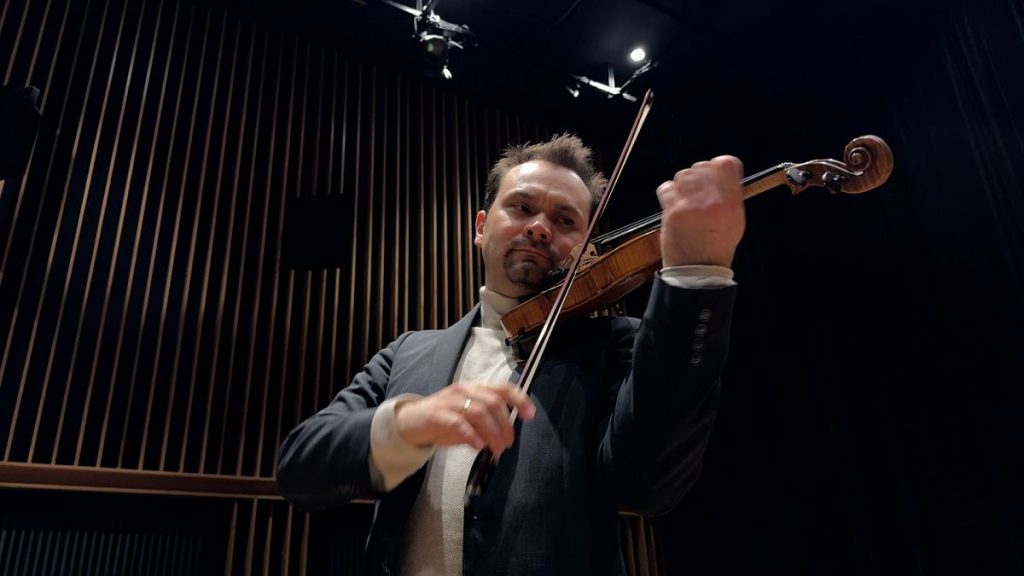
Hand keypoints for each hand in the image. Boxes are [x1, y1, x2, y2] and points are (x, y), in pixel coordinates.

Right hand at [393, 382, 535, 456]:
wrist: (411, 422)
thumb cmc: (444, 419)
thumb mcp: (468, 416)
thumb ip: (487, 420)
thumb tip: (507, 433)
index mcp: (475, 389)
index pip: (502, 388)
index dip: (519, 400)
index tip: (530, 415)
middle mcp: (465, 391)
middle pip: (493, 403)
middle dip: (505, 425)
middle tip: (508, 444)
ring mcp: (450, 401)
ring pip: (479, 412)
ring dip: (492, 433)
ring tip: (497, 449)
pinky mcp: (438, 415)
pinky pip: (459, 423)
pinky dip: (472, 435)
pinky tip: (478, 446)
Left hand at [656, 156, 745, 267]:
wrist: (698, 269)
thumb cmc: (716, 246)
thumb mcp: (736, 220)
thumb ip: (731, 195)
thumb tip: (723, 172)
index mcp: (731, 203)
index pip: (726, 164)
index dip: (720, 164)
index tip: (716, 169)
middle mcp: (712, 202)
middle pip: (703, 166)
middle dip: (700, 174)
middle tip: (699, 187)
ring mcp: (690, 206)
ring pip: (684, 174)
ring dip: (684, 182)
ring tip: (687, 196)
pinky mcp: (672, 212)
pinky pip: (667, 187)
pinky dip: (669, 191)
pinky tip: (675, 201)